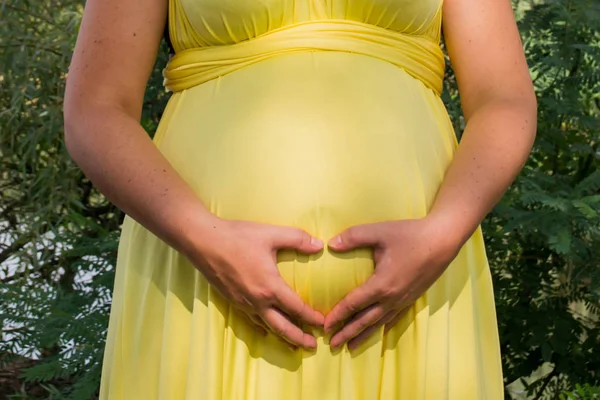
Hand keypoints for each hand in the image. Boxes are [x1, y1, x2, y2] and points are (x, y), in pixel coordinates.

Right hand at [184, 217, 324, 349]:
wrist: (203, 241)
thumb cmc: (237, 237)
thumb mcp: (271, 234)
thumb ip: (297, 239)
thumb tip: (319, 245)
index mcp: (270, 287)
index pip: (296, 308)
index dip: (312, 318)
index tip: (323, 324)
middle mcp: (257, 301)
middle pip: (282, 327)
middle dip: (299, 338)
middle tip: (312, 346)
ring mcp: (243, 303)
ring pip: (266, 326)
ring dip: (282, 335)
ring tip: (293, 343)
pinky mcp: (232, 300)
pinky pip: (251, 320)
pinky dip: (263, 327)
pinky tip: (265, 329)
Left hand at [323, 216, 461, 350]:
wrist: (442, 240)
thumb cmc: (410, 234)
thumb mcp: (379, 231)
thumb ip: (353, 237)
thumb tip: (330, 244)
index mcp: (382, 284)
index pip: (354, 304)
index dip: (338, 315)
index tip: (325, 325)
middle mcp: (392, 298)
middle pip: (365, 320)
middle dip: (347, 333)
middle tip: (332, 345)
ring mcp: (403, 300)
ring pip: (379, 323)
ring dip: (363, 334)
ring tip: (350, 347)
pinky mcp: (411, 298)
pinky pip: (393, 318)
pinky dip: (381, 327)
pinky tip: (376, 331)